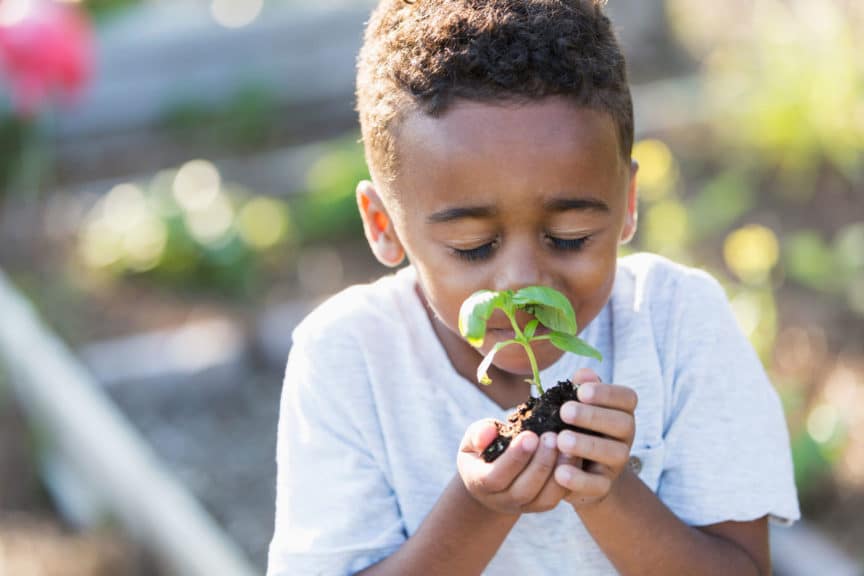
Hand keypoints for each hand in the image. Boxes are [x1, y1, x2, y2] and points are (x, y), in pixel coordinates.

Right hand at [457, 419, 574, 514]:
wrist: (492, 477)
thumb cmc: (483, 450)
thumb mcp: (473, 440)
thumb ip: (479, 434)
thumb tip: (488, 433)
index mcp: (480, 483)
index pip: (495, 477)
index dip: (514, 458)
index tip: (530, 435)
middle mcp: (501, 500)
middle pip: (523, 491)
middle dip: (540, 463)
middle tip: (552, 437)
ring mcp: (523, 506)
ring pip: (544, 499)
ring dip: (558, 472)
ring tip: (568, 446)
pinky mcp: (541, 506)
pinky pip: (557, 498)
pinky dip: (569, 479)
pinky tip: (574, 455)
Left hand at [554, 369, 637, 508]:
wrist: (577, 470)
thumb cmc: (576, 426)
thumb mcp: (577, 406)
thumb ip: (581, 389)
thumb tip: (584, 375)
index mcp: (621, 412)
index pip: (627, 398)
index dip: (607, 393)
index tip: (581, 392)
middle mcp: (625, 436)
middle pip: (623, 424)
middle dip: (594, 417)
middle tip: (565, 412)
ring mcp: (617, 463)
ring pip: (614, 454)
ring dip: (587, 445)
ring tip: (561, 440)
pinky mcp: (603, 486)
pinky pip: (597, 485)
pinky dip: (579, 479)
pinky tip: (559, 472)